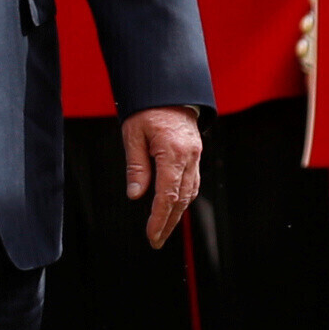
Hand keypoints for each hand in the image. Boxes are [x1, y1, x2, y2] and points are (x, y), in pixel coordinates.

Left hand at [121, 105, 202, 249]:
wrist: (169, 89)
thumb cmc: (147, 108)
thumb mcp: (133, 134)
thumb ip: (136, 166)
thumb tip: (135, 195)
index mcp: (172, 152)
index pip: (167, 195)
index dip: (159, 219)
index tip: (151, 235)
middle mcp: (189, 157)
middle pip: (181, 199)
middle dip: (168, 223)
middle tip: (156, 241)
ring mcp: (195, 156)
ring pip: (189, 193)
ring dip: (177, 214)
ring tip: (162, 230)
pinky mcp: (195, 155)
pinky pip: (191, 183)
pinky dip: (183, 199)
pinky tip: (173, 208)